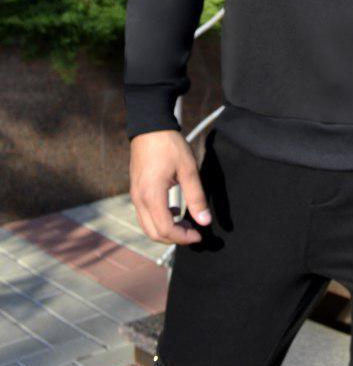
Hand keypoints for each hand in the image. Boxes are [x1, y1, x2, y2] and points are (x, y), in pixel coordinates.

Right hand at [129, 129, 211, 245]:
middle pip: (154, 233)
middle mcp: (139, 200)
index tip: (199, 234)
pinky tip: (175, 211)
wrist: (149, 127)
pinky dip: (159, 220)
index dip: (183, 237)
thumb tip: (205, 221)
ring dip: (166, 230)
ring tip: (186, 223)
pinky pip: (145, 215)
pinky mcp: (136, 191)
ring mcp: (135, 196)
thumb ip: (196, 197)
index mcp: (152, 195)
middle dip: (175, 238)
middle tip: (194, 232)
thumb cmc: (169, 146)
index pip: (166, 229)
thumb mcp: (188, 170)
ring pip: (147, 226)